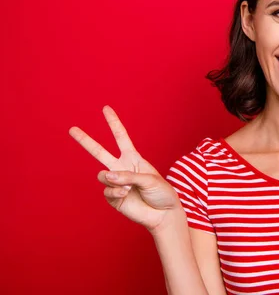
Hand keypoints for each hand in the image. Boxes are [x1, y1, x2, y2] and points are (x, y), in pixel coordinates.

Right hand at [69, 106, 181, 232]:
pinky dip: (116, 193)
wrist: (163, 214)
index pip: (121, 137)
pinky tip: (126, 195)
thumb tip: (106, 175)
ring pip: (102, 175)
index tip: (106, 108)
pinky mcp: (113, 198)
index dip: (113, 123)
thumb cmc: (161, 193)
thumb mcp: (150, 179)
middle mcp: (122, 168)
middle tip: (72, 129)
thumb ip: (128, 175)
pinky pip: (107, 191)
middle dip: (85, 141)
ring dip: (113, 180)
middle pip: (99, 152)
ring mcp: (116, 183)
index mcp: (133, 158)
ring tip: (127, 188)